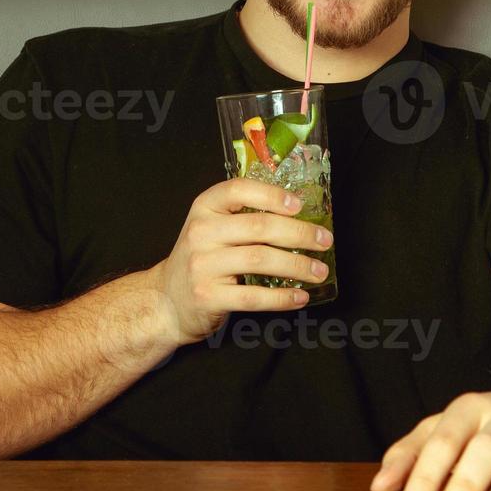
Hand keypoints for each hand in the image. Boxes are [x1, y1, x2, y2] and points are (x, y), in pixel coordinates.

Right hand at [148, 178, 332, 344]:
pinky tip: (299, 296)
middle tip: (324, 240)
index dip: (271, 195)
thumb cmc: (201, 260)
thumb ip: (243, 217)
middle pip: (258, 227)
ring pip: (260, 260)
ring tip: (319, 270)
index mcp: (204, 208)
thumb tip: (299, 216)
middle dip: (299, 234)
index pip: (238, 190)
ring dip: (297, 265)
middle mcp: (201, 232)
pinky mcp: (208, 296)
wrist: (166, 300)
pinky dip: (282, 297)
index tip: (299, 204)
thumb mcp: (211, 228)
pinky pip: (253, 297)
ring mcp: (203, 265)